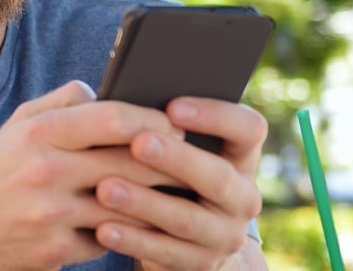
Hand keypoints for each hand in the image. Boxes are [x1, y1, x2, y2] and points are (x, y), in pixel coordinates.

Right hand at [0, 81, 186, 269]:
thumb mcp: (17, 127)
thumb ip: (62, 102)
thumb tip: (108, 91)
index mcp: (40, 132)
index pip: (113, 117)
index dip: (153, 119)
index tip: (177, 124)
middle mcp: (46, 170)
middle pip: (132, 163)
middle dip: (171, 164)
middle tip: (196, 163)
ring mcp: (52, 214)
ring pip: (128, 205)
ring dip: (159, 202)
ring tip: (182, 195)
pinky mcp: (55, 251)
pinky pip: (110, 238)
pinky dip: (126, 232)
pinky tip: (142, 227)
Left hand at [93, 97, 266, 270]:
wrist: (178, 240)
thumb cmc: (164, 176)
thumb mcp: (175, 152)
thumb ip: (161, 127)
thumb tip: (120, 98)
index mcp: (241, 158)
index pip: (249, 129)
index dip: (216, 115)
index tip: (173, 106)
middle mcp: (243, 197)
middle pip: (218, 177)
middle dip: (176, 159)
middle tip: (138, 142)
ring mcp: (226, 235)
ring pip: (187, 219)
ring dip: (144, 203)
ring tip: (104, 188)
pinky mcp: (201, 264)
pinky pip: (166, 252)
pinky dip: (132, 240)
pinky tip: (102, 228)